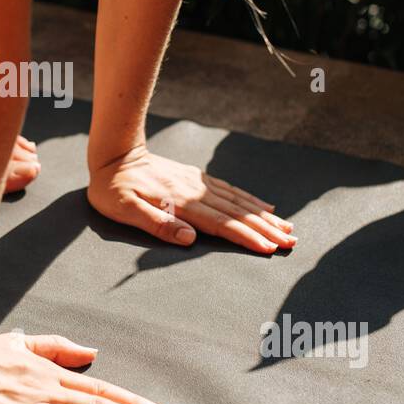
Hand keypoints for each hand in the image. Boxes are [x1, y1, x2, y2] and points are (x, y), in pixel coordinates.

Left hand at [88, 144, 296, 252]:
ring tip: (286, 228)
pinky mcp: (196, 178)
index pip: (221, 224)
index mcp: (180, 202)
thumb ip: (157, 223)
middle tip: (291, 243)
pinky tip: (263, 206)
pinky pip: (229, 190)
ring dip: (263, 216)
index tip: (269, 248)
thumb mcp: (124, 210)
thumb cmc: (113, 189)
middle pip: (237, 213)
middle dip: (266, 229)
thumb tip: (189, 238)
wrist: (114, 155)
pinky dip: (249, 199)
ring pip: (237, 201)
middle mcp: (195, 191)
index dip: (246, 237)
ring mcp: (197, 183)